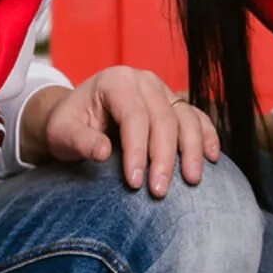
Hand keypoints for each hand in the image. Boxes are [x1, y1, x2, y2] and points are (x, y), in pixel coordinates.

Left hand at [24, 67, 219, 196]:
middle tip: (159, 191)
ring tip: (191, 180)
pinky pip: (197, 118)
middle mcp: (144, 80)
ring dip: (192, 150)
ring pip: (186, 118)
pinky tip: (212, 159)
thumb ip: (79, 141)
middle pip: (163, 118)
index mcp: (115, 81)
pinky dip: (207, 137)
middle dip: (164, 157)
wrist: (77, 117)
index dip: (137, 150)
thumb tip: (104, 152)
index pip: (133, 116)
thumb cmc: (67, 125)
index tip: (134, 182)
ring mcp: (163, 90)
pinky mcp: (175, 104)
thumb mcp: (60, 133)